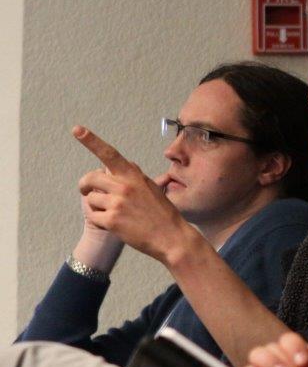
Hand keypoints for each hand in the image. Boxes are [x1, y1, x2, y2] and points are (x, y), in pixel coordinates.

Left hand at [74, 126, 199, 265]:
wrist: (171, 237)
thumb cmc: (162, 213)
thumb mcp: (152, 187)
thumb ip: (134, 175)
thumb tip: (124, 163)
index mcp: (133, 175)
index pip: (109, 154)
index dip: (91, 141)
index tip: (77, 130)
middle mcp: (124, 186)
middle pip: (90, 178)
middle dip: (85, 185)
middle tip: (86, 190)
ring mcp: (117, 203)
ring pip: (91, 199)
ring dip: (98, 207)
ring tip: (115, 213)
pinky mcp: (111, 220)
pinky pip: (93, 216)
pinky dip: (100, 221)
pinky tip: (115, 224)